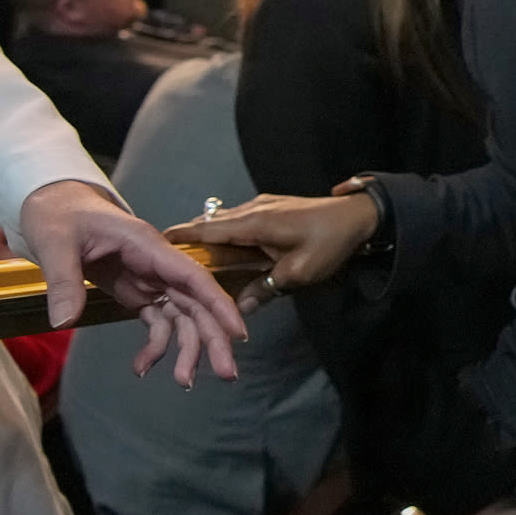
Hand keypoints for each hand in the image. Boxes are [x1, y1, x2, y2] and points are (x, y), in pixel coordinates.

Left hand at [17, 178, 247, 387]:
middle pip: (197, 303)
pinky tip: (141, 366)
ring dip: (187, 349)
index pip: (194, 277)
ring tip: (184, 381)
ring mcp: (149, 280)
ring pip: (183, 317)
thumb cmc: (60, 213)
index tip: (237, 333)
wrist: (54, 204)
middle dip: (213, 338)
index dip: (219, 305)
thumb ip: (64, 281)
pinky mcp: (137, 292)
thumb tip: (65, 321)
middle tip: (226, 373)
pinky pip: (157, 323)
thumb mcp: (55, 242)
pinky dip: (154, 347)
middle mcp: (157, 265)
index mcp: (147, 246)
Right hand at [166, 181, 379, 312]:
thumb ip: (266, 289)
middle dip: (189, 241)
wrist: (362, 216)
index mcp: (253, 223)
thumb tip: (240, 309)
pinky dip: (227, 233)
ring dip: (209, 237)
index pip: (205, 229)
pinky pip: (240, 220)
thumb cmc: (331, 243)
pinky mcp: (274, 208)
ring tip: (189, 258)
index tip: (153, 244)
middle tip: (165, 260)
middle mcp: (252, 210)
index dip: (179, 237)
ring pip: (225, 222)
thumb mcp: (299, 274)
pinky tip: (224, 249)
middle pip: (211, 225)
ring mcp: (263, 206)